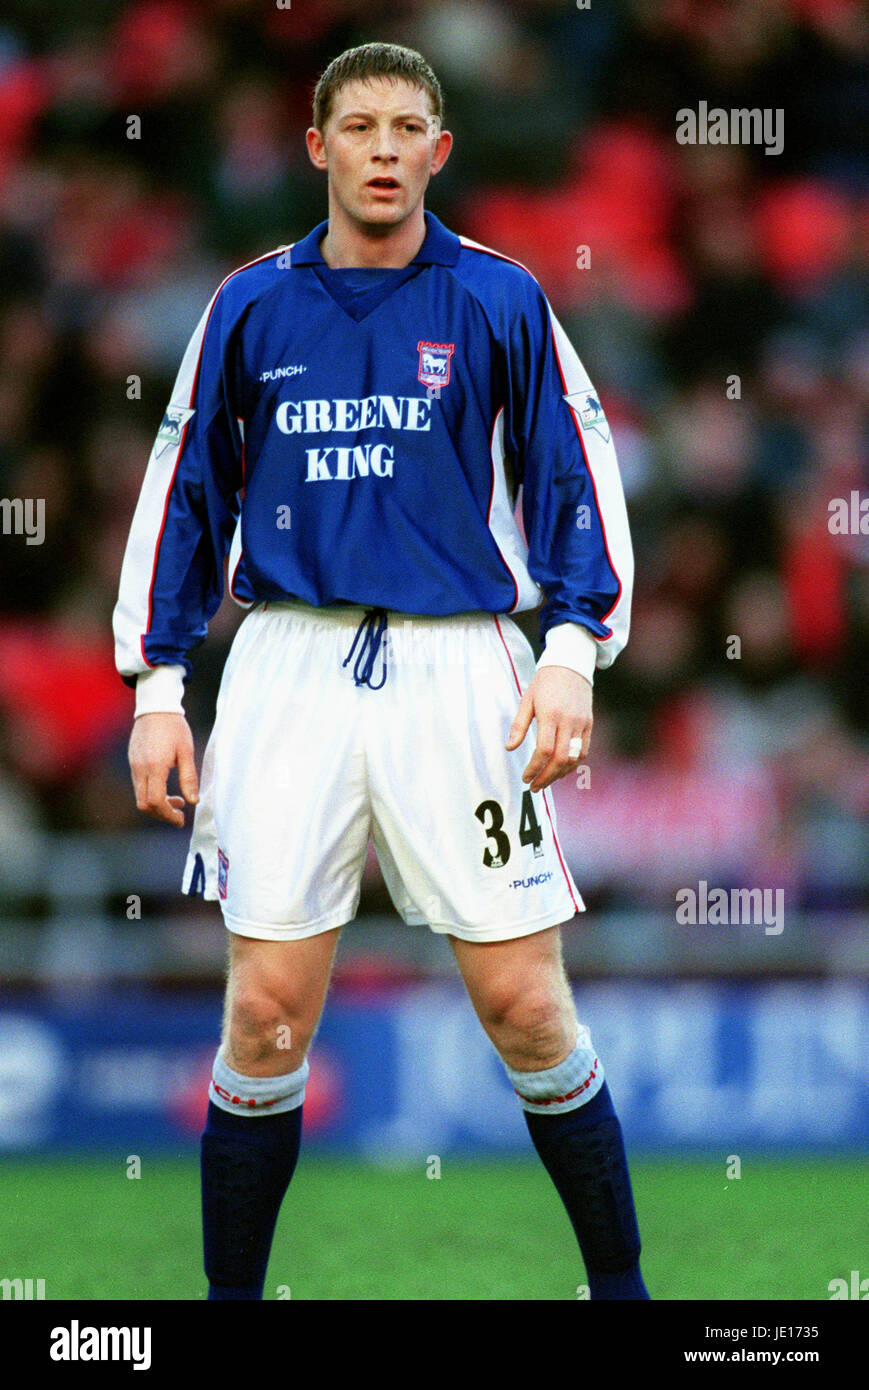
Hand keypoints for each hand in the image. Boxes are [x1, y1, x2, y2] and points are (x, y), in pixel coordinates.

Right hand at [128, 712, 198, 826]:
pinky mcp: (132, 762)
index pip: (156, 801)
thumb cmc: (174, 727)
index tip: (181, 819)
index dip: (168, 815)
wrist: (155, 707)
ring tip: (177, 800)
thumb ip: (189, 777)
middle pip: (144, 804)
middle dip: (162, 814)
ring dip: (157, 804)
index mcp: (155, 766)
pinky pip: (139, 785)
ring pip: (140, 796)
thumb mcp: (187, 751)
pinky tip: (166, 788)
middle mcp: (140, 768)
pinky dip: (151, 793)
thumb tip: (193, 801)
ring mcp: (133, 765)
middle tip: (179, 814)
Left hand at [505, 665, 591, 792]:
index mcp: (550, 715)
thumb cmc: (544, 683)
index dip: (534, 768)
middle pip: (560, 759)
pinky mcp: (589, 724)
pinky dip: (573, 765)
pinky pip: (584, 751)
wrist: (570, 665)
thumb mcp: (526, 700)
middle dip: (546, 777)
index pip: (544, 750)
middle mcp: (568, 721)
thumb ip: (518, 726)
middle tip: (534, 786)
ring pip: (574, 758)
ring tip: (545, 780)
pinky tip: (561, 770)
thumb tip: (509, 748)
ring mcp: (581, 723)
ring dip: (559, 774)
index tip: (525, 777)